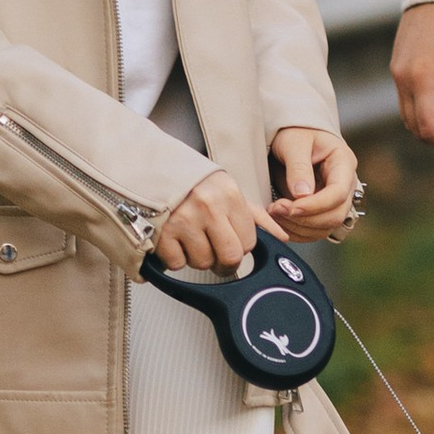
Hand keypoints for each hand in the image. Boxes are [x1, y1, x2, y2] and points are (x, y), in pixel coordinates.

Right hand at [156, 168, 271, 271]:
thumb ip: (255, 216)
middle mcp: (208, 206)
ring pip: (202, 263)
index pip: (249, 242)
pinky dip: (174, 258)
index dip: (240, 247)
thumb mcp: (227, 191)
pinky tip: (174, 240)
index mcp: (229, 195)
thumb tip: (281, 236)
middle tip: (215, 255)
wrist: (151, 170)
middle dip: (224, 262)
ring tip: (190, 238)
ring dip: (197, 258)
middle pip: (229, 257)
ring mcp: (183, 220)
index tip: (232, 244)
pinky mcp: (161, 233)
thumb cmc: (193, 184)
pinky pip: (176, 264)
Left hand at [267, 127, 360, 238]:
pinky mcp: (323, 210)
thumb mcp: (294, 142)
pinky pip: (314, 231)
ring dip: (297, 227)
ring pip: (325, 227)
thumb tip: (302, 195)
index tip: (291, 207)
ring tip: (273, 213)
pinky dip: (296, 231)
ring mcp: (335, 200)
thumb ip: (298, 167)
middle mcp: (345, 184)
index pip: (338, 193)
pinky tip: (279, 221)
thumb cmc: (295, 132)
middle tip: (276, 209)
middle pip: (335, 214)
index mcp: (343, 163)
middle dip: (304, 218)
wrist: (293, 136)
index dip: (316, 205)